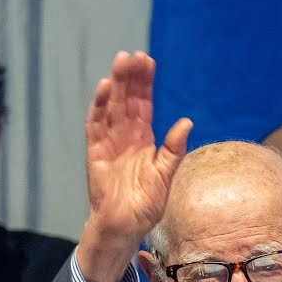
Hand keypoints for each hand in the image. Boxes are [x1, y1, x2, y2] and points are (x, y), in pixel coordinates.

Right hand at [78, 50, 191, 281]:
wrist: (125, 226)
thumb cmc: (145, 205)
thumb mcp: (165, 176)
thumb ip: (173, 149)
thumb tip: (186, 121)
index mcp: (143, 140)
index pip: (143, 105)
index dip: (145, 84)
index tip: (148, 61)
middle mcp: (125, 137)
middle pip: (127, 100)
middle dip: (130, 78)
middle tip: (134, 55)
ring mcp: (109, 143)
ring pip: (111, 107)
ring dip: (115, 85)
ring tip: (120, 62)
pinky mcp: (95, 153)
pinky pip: (96, 126)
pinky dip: (98, 107)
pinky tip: (103, 89)